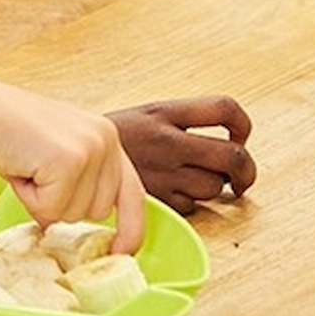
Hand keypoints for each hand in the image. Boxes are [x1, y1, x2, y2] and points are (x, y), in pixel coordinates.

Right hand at [0, 90, 152, 255]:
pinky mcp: (70, 162)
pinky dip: (29, 198)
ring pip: (72, 214)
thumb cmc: (7, 129)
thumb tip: (83, 216)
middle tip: (36, 173)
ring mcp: (90, 150)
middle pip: (97, 211)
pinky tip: (21, 168)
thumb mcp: (58, 148)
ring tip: (27, 166)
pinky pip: (51, 209)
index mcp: (106, 135)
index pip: (132, 192)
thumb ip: (81, 176)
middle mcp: (106, 140)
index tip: (122, 252)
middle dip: (62, 204)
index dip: (130, 227)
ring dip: (42, 201)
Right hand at [110, 96, 254, 212]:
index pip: (224, 108)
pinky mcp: (154, 200)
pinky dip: (190, 204)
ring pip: (214, 186)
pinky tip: (177, 195)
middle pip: (231, 156)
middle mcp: (167, 141)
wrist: (68, 157)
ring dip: (215, 189)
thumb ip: (181, 123)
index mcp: (165, 112)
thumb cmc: (112, 139)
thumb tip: (230, 139)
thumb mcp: (145, 115)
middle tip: (242, 177)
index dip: (243, 124)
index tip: (240, 136)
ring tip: (201, 183)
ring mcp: (161, 172)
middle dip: (246, 171)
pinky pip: (190, 207)